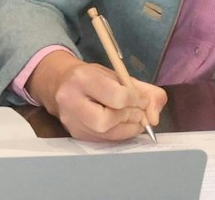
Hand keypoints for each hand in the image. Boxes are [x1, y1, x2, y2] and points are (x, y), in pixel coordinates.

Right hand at [28, 51, 165, 142]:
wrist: (60, 83)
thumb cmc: (92, 77)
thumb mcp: (117, 74)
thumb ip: (143, 90)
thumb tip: (154, 116)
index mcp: (82, 78)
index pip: (115, 96)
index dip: (135, 101)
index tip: (142, 100)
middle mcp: (71, 100)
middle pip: (105, 121)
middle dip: (127, 118)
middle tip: (138, 113)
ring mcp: (71, 120)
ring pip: (104, 134)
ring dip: (127, 129)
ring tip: (133, 119)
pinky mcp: (75, 133)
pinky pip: (103, 140)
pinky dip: (119, 134)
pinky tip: (122, 125)